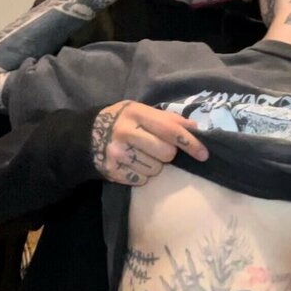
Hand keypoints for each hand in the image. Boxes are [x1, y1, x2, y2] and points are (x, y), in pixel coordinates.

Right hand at [91, 101, 207, 184]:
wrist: (87, 136)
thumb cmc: (122, 121)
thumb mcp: (141, 111)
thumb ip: (167, 118)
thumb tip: (195, 127)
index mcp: (135, 113)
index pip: (169, 129)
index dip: (190, 142)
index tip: (204, 154)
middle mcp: (125, 132)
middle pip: (165, 153)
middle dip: (167, 154)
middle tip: (157, 149)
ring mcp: (117, 153)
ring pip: (155, 169)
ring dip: (154, 165)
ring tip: (141, 155)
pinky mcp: (112, 171)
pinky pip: (141, 180)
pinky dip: (141, 175)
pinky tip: (132, 164)